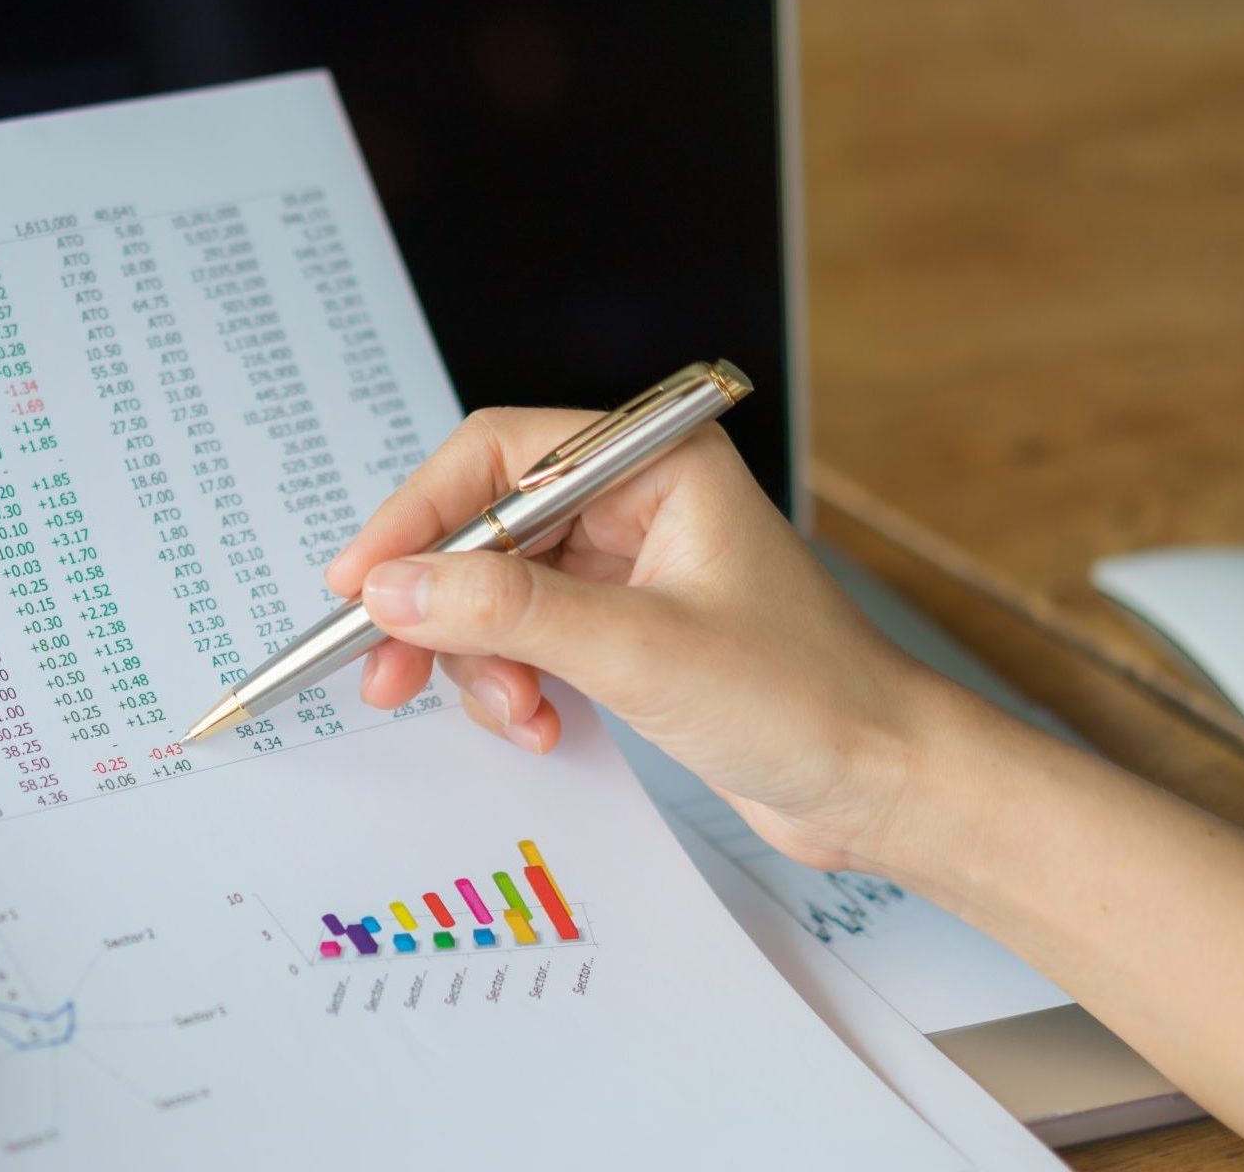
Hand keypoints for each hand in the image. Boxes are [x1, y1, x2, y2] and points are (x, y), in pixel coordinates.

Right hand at [326, 409, 951, 873]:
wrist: (882, 786)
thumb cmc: (805, 699)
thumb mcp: (638, 652)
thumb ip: (506, 610)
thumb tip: (392, 588)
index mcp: (655, 463)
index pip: (497, 457)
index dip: (416, 516)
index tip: (361, 583)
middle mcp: (635, 501)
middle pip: (482, 528)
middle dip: (439, 606)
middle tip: (385, 671)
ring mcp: (625, 567)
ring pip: (492, 592)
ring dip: (481, 661)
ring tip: (520, 715)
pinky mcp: (621, 628)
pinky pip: (523, 638)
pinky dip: (514, 684)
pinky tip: (544, 724)